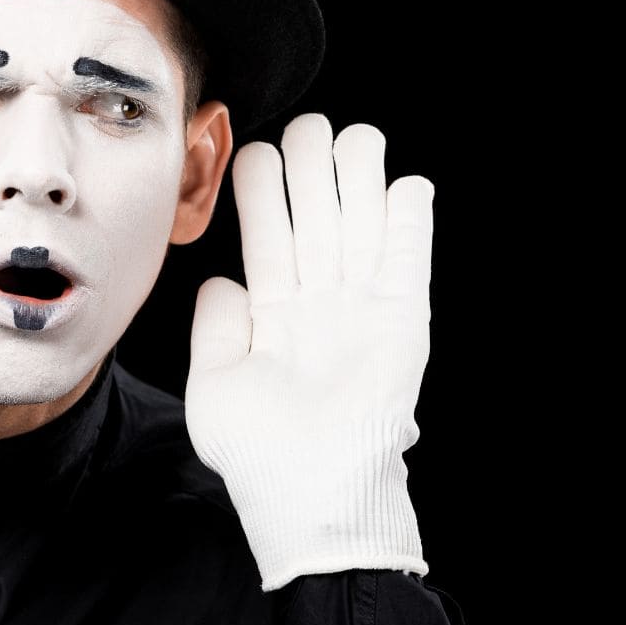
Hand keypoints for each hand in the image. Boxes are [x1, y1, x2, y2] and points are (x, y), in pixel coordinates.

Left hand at [185, 113, 432, 591]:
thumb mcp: (215, 388)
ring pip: (363, 230)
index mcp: (275, 319)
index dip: (263, 194)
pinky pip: (408, 264)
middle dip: (312, 170)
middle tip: (308, 123)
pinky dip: (410, 225)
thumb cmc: (259, 458)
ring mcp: (363, 314)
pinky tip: (407, 184)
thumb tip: (221, 280)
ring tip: (354, 132)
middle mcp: (321, 308)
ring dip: (361, 182)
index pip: (269, 240)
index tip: (252, 147)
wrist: (312, 501)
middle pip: (318, 222)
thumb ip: (215, 329)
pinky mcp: (403, 326)